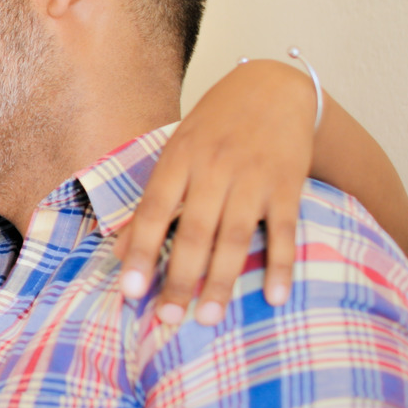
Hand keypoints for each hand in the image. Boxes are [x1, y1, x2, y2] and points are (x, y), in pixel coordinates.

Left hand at [115, 59, 314, 324]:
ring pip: (234, 237)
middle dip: (180, 278)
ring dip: (221, 281)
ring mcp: (252, 178)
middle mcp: (213, 169)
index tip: (130, 291)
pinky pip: (283, 232)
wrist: (274, 88)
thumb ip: (152, 202)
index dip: (141, 253)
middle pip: (193, 232)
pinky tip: (274, 297)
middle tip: (169, 319)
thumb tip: (119, 251)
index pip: (154, 212)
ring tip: (208, 317)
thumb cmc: (214, 128)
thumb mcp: (175, 154)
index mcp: (178, 161)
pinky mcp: (287, 185)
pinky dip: (280, 265)